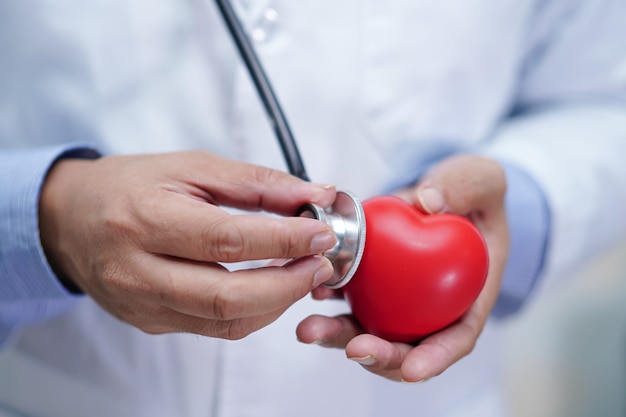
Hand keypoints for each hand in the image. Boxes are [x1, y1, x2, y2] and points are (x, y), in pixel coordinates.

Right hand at [39, 151, 336, 338]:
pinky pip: (212, 328)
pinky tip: (270, 287)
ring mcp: (140, 304)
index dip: (283, 240)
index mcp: (143, 219)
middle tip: (322, 263)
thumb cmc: (131, 185)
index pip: (227, 240)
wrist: (71, 219)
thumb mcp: (192, 167)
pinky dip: (252, 312)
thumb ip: (257, 183)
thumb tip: (315, 195)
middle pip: (227, 296)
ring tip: (303, 273)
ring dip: (276, 302)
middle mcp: (136, 270)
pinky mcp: (149, 322)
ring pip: (224, 322)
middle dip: (288, 284)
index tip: (322, 233)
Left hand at [296, 155, 508, 381]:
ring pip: (370, 328)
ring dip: (340, 335)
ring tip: (311, 329)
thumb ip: (464, 186)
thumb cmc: (469, 192)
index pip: (458, 336)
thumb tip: (430, 203)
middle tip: (353, 349)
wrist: (440, 190)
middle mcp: (432, 306)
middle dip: (379, 355)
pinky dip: (330, 302)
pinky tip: (312, 293)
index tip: (412, 370)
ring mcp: (399, 298)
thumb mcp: (480, 179)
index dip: (436, 358)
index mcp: (469, 294)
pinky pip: (350, 299)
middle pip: (408, 345)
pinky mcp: (373, 283)